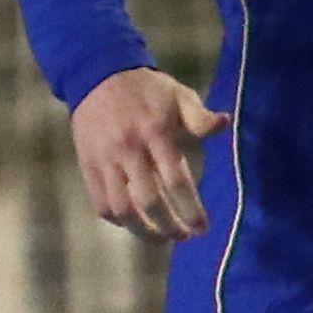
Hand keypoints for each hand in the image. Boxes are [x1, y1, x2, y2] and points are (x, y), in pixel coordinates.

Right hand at [72, 67, 226, 242]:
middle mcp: (128, 149)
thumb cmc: (148, 90)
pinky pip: (100, 203)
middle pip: (149, 201)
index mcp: (155, 133)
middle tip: (184, 236)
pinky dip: (118, 220)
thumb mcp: (179, 95)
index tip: (202, 228)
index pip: (175, 181)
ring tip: (162, 239)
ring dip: (143, 231)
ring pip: (121, 209)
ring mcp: (104, 159)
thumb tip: (225, 123)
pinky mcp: (87, 165)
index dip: (190, 209)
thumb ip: (200, 117)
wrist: (98, 74)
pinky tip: (135, 225)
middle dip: (169, 226)